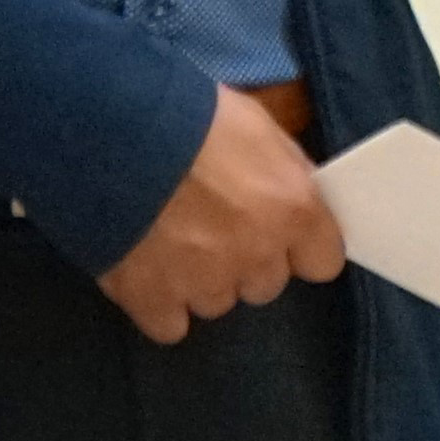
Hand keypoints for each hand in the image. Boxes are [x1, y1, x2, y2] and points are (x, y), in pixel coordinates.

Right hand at [98, 85, 345, 344]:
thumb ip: (283, 173)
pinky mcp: (152, 299)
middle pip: (266, 284)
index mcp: (293, 210)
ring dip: (201, 281)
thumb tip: (291, 195)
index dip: (301, 248)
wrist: (116, 131)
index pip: (323, 260)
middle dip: (246, 260)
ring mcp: (204, 282)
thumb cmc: (193, 115)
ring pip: (217, 302)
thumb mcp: (258, 127)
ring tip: (170, 242)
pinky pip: (170, 325)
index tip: (283, 236)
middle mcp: (256, 255)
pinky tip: (147, 273)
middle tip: (214, 228)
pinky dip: (160, 305)